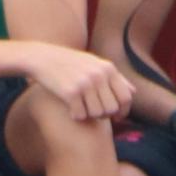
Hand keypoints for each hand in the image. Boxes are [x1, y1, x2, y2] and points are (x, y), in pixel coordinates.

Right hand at [12, 43, 132, 123]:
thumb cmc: (70, 63)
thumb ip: (115, 78)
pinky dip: (75, 116)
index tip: (116, 118)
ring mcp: (85, 83)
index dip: (123, 111)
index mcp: (108, 68)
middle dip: (103, 114)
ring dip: (88, 115)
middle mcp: (99, 75)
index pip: (126, 97)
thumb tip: (133, 92)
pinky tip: (69, 108)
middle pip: (111, 109)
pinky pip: (80, 116)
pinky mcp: (70, 92)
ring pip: (97, 115)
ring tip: (79, 106)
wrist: (42, 58)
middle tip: (92, 110)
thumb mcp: (95, 64)